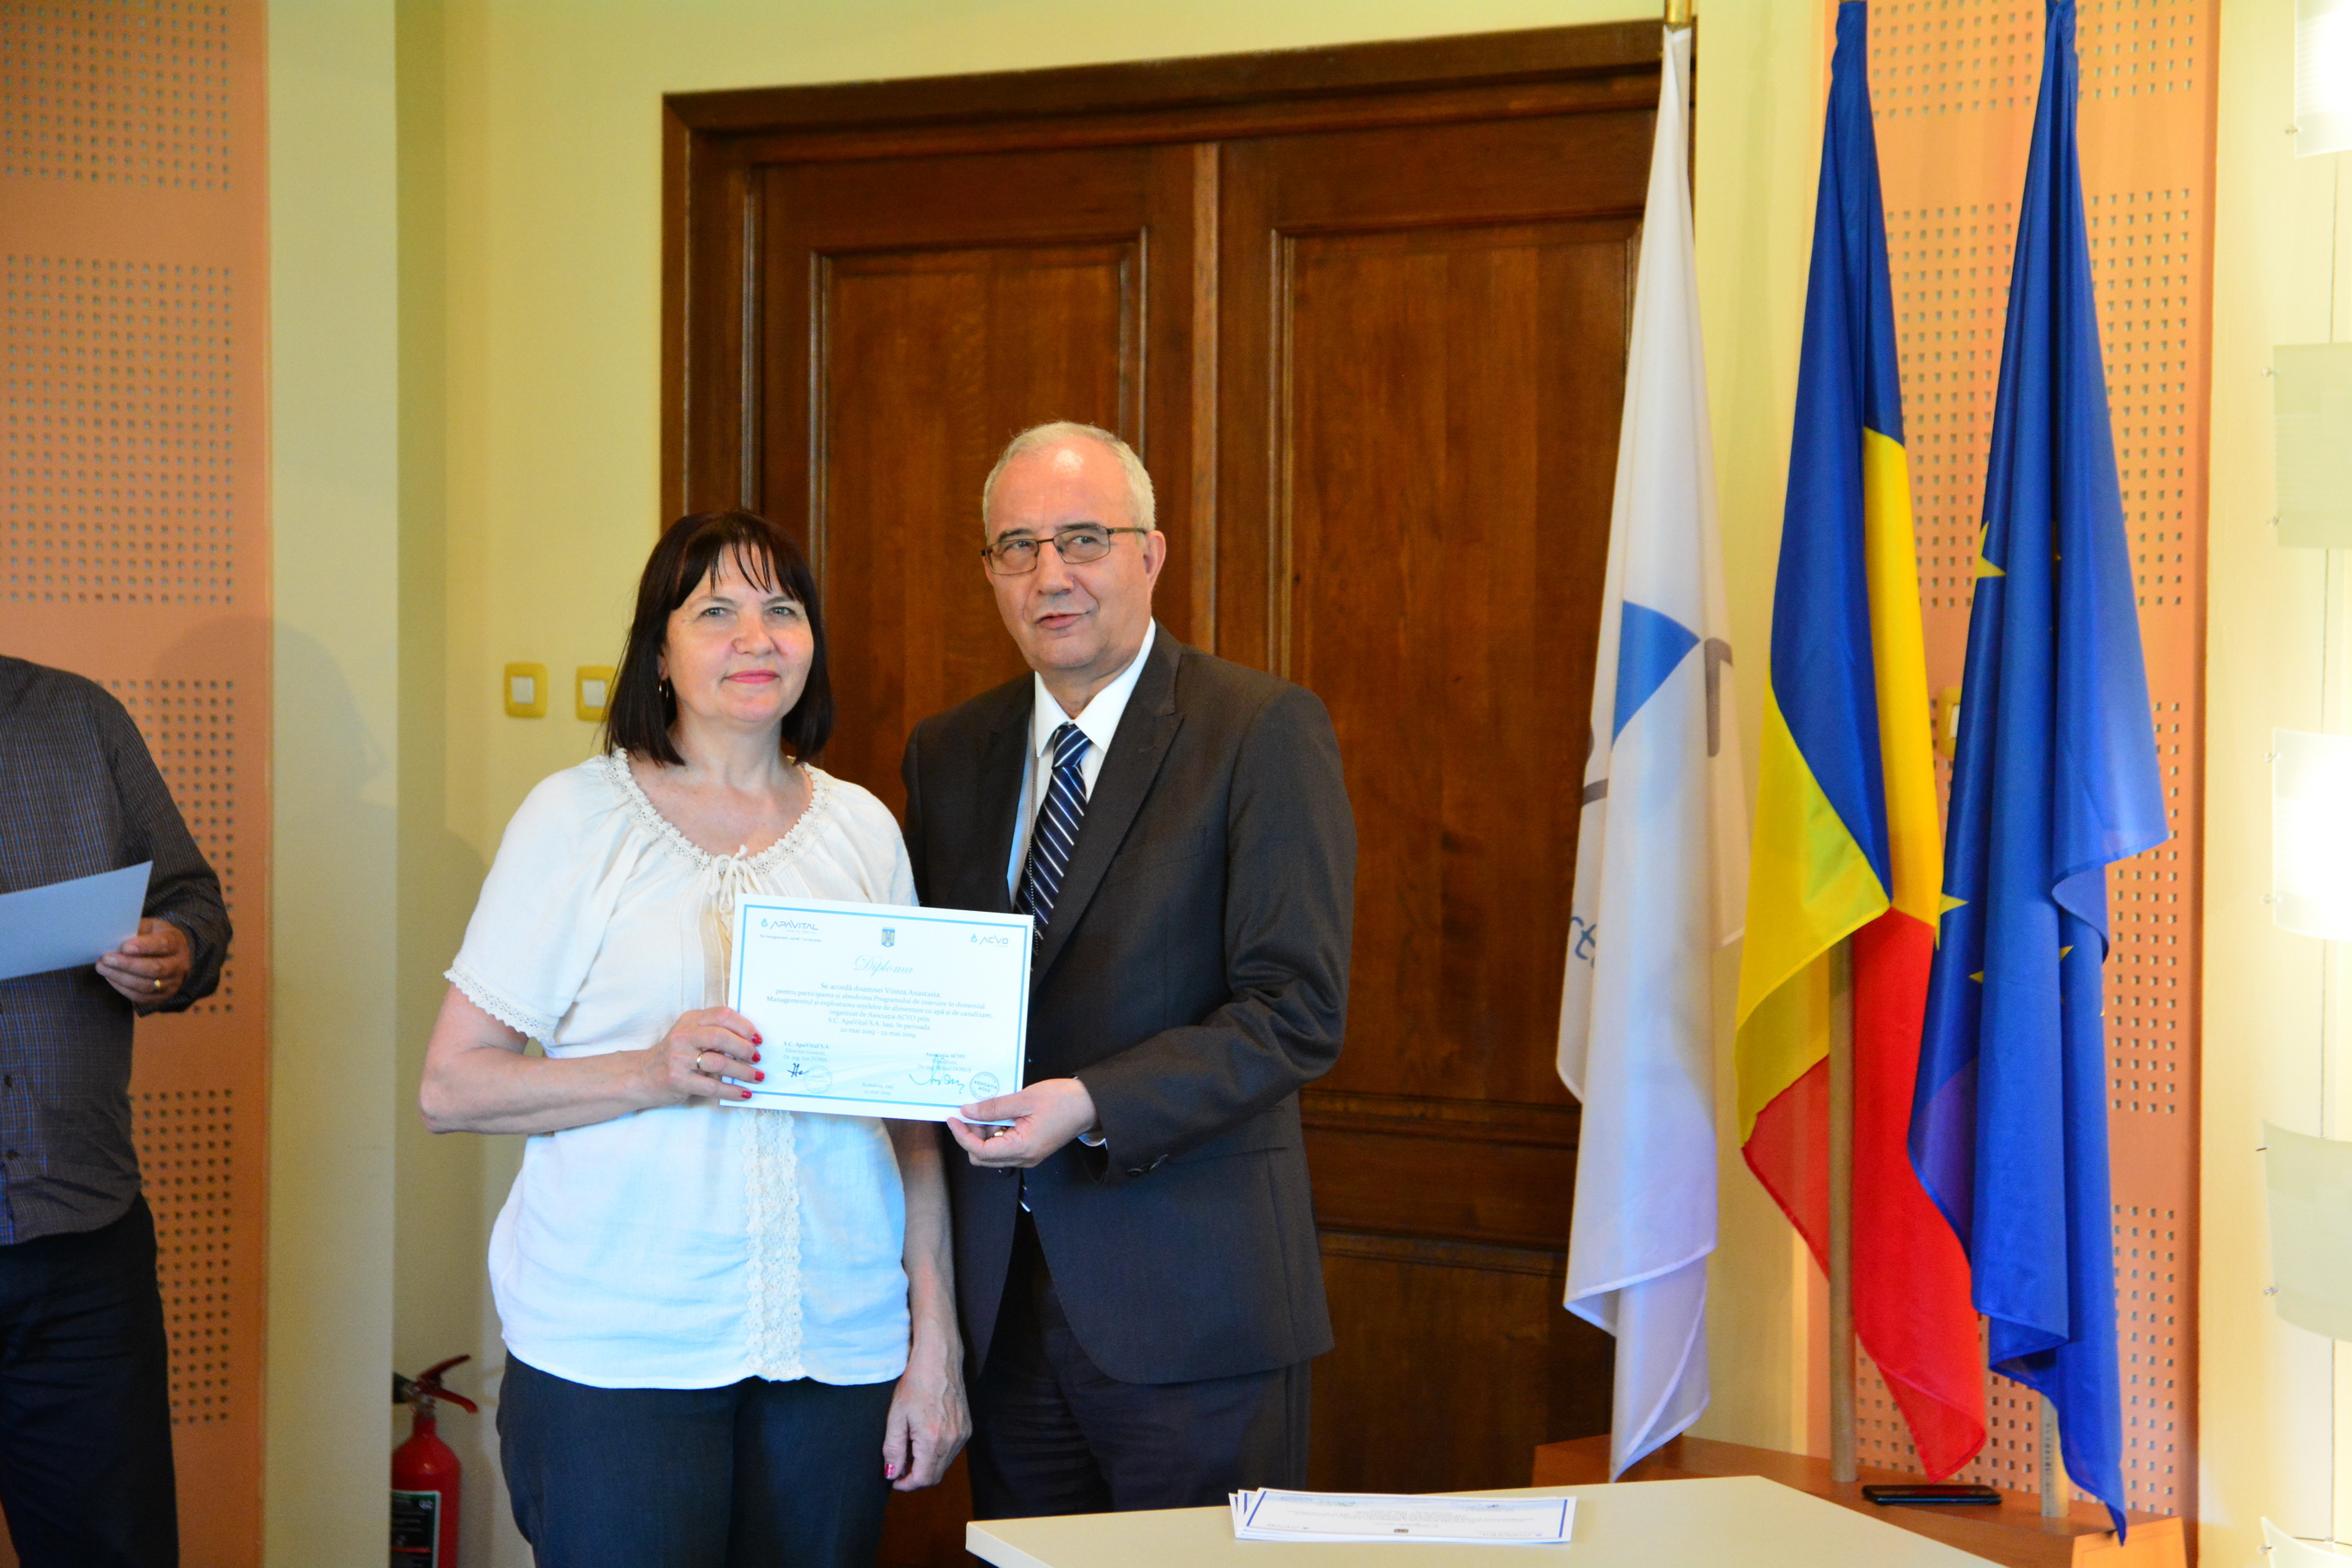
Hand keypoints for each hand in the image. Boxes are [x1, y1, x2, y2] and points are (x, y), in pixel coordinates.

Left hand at [97, 918, 189, 1003]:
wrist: (170, 956)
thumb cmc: (153, 937)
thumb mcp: (148, 927)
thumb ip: (134, 931)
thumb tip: (112, 939)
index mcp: (177, 942)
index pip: (164, 945)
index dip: (145, 947)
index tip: (125, 947)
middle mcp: (180, 964)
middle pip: (155, 969)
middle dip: (128, 964)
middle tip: (106, 958)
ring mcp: (173, 983)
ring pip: (146, 985)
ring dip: (121, 978)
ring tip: (103, 968)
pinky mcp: (163, 996)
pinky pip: (141, 997)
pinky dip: (123, 988)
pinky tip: (111, 978)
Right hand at [643, 1008, 762, 1104]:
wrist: (641, 1076)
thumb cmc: (675, 1055)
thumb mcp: (690, 1035)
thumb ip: (714, 1032)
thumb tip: (751, 1042)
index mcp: (690, 1020)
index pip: (722, 1015)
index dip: (744, 1026)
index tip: (758, 1039)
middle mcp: (683, 1036)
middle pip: (722, 1037)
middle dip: (745, 1048)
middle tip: (757, 1058)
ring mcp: (679, 1059)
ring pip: (719, 1063)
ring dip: (743, 1072)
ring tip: (757, 1077)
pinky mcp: (678, 1080)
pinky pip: (712, 1086)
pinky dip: (732, 1091)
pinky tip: (744, 1093)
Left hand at [881, 1339, 968, 1490]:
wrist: (939, 1360)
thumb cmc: (915, 1384)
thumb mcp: (896, 1416)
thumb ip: (893, 1449)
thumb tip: (892, 1473)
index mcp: (933, 1440)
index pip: (922, 1479)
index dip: (906, 1484)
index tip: (894, 1479)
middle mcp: (952, 1441)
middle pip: (935, 1476)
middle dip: (915, 1477)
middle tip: (899, 1465)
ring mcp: (963, 1434)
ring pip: (944, 1465)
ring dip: (926, 1465)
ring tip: (910, 1448)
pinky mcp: (967, 1428)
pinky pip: (951, 1451)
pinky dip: (937, 1453)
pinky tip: (925, 1438)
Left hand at [947, 1077, 1097, 1168]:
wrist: (1089, 1105)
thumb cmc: (1062, 1100)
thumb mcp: (1024, 1099)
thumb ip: (994, 1108)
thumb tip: (967, 1111)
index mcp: (1022, 1148)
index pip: (980, 1151)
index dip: (962, 1135)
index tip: (953, 1118)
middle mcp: (1024, 1158)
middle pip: (982, 1157)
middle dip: (972, 1136)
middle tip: (972, 1112)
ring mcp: (1028, 1156)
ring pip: (992, 1153)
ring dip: (984, 1134)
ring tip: (991, 1110)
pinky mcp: (1030, 1149)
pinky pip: (1004, 1147)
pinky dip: (996, 1133)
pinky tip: (1000, 1115)